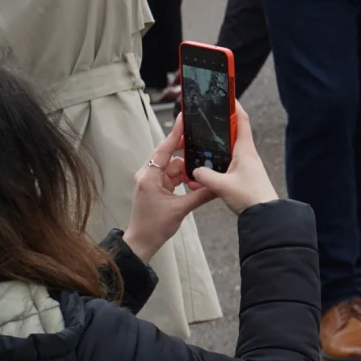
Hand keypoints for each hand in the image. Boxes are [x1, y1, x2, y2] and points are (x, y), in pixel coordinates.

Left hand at [123, 115, 215, 262]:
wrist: (142, 243)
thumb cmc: (154, 227)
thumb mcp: (181, 209)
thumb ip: (200, 194)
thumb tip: (218, 185)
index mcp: (149, 176)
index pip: (164, 149)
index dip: (175, 133)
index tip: (183, 117)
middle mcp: (148, 175)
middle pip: (169, 155)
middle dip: (185, 151)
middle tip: (201, 142)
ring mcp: (152, 181)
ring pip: (173, 166)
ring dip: (187, 169)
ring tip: (202, 171)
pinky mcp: (156, 188)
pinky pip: (172, 176)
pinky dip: (183, 178)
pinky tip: (195, 181)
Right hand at [190, 102, 278, 213]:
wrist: (266, 216)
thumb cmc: (251, 198)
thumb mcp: (222, 186)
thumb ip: (205, 176)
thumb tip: (194, 171)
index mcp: (245, 150)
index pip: (241, 120)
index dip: (234, 106)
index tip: (226, 96)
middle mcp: (246, 154)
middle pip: (232, 132)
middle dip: (219, 125)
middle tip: (205, 120)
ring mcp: (246, 165)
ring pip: (228, 148)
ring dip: (216, 145)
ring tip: (201, 143)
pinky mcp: (243, 176)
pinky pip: (228, 162)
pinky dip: (217, 161)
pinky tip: (207, 168)